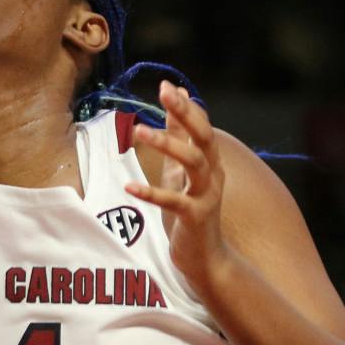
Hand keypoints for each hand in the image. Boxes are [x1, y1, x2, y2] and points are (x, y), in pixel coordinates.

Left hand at [125, 83, 231, 292]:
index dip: (186, 106)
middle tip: (165, 94)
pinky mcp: (196, 218)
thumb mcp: (182, 172)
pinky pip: (174, 201)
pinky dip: (151, 192)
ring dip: (168, 144)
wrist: (205, 258)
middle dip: (186, 113)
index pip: (203, 126)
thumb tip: (178, 98)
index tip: (166, 86)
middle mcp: (214, 175)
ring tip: (139, 130)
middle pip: (205, 137)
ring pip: (194, 162)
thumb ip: (180, 138)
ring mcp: (207, 196)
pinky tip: (129, 185)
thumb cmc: (191, 212)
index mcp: (211, 162)